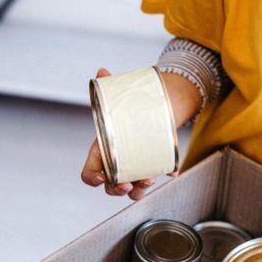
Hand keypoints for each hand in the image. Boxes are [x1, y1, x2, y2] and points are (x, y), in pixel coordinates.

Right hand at [80, 67, 177, 200]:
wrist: (152, 107)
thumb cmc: (129, 107)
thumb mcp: (118, 98)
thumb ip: (108, 86)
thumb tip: (102, 71)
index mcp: (102, 151)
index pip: (89, 173)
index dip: (92, 179)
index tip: (101, 178)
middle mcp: (116, 164)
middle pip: (110, 186)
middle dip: (117, 189)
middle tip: (128, 184)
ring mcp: (134, 168)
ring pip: (132, 190)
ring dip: (139, 190)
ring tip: (149, 178)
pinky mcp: (151, 167)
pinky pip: (155, 178)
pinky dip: (163, 175)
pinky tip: (171, 170)